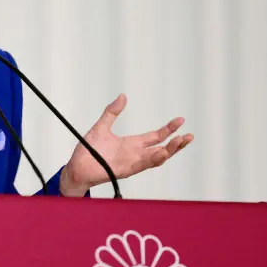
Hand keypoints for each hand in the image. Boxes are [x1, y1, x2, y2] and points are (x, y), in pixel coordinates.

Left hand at [60, 94, 192, 196]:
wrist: (76, 166)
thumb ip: (112, 112)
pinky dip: (153, 159)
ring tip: (181, 142)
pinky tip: (162, 152)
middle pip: (162, 149)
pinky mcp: (125, 170)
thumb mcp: (101, 126)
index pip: (155, 136)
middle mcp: (135, 154)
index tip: (180, 120)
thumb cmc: (88, 150)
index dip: (168, 129)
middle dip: (176, 144)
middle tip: (189, 135)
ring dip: (169, 151)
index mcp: (132, 144)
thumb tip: (123, 96)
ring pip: (156, 159)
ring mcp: (132, 163)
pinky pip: (142, 165)